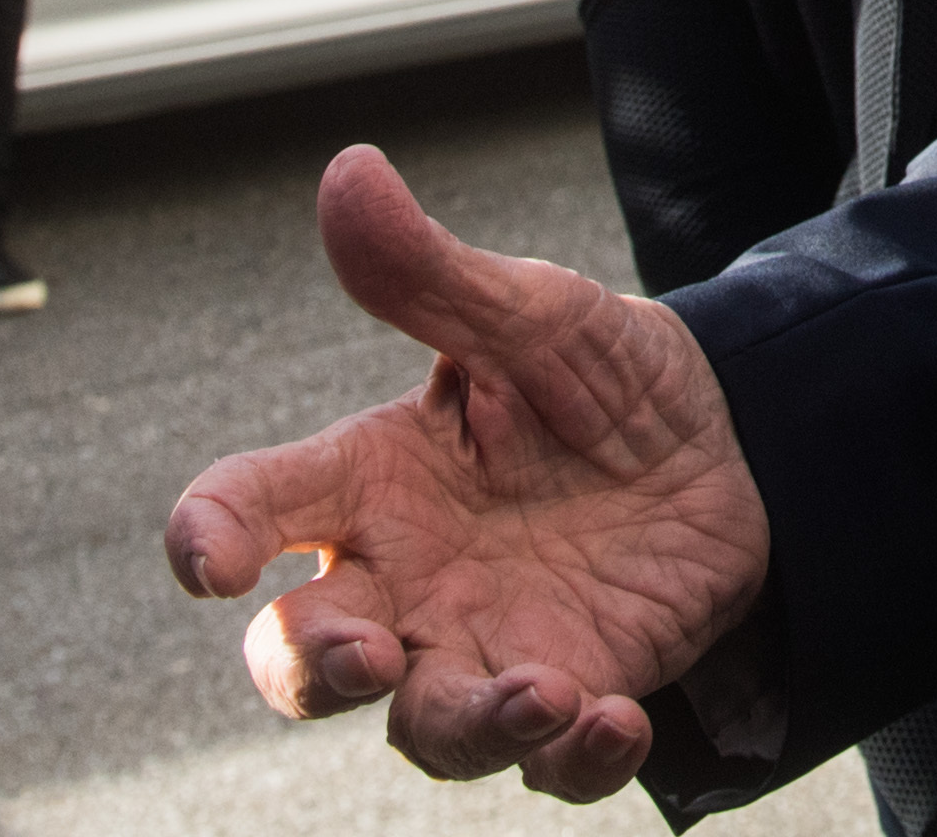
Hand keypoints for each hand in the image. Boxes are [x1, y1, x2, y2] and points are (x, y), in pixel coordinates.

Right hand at [167, 146, 773, 800]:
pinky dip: (575, 757)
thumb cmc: (597, 377)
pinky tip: (616, 719)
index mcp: (372, 479)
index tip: (207, 556)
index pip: (252, 507)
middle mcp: (405, 582)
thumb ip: (433, 274)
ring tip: (538, 691)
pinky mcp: (572, 694)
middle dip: (312, 672)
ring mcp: (482, 650)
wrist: (729, 442)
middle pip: (301, 660)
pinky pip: (550, 765)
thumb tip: (349, 170)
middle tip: (365, 652)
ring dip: (467, 727)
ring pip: (424, 731)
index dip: (210, 534)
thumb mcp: (534, 313)